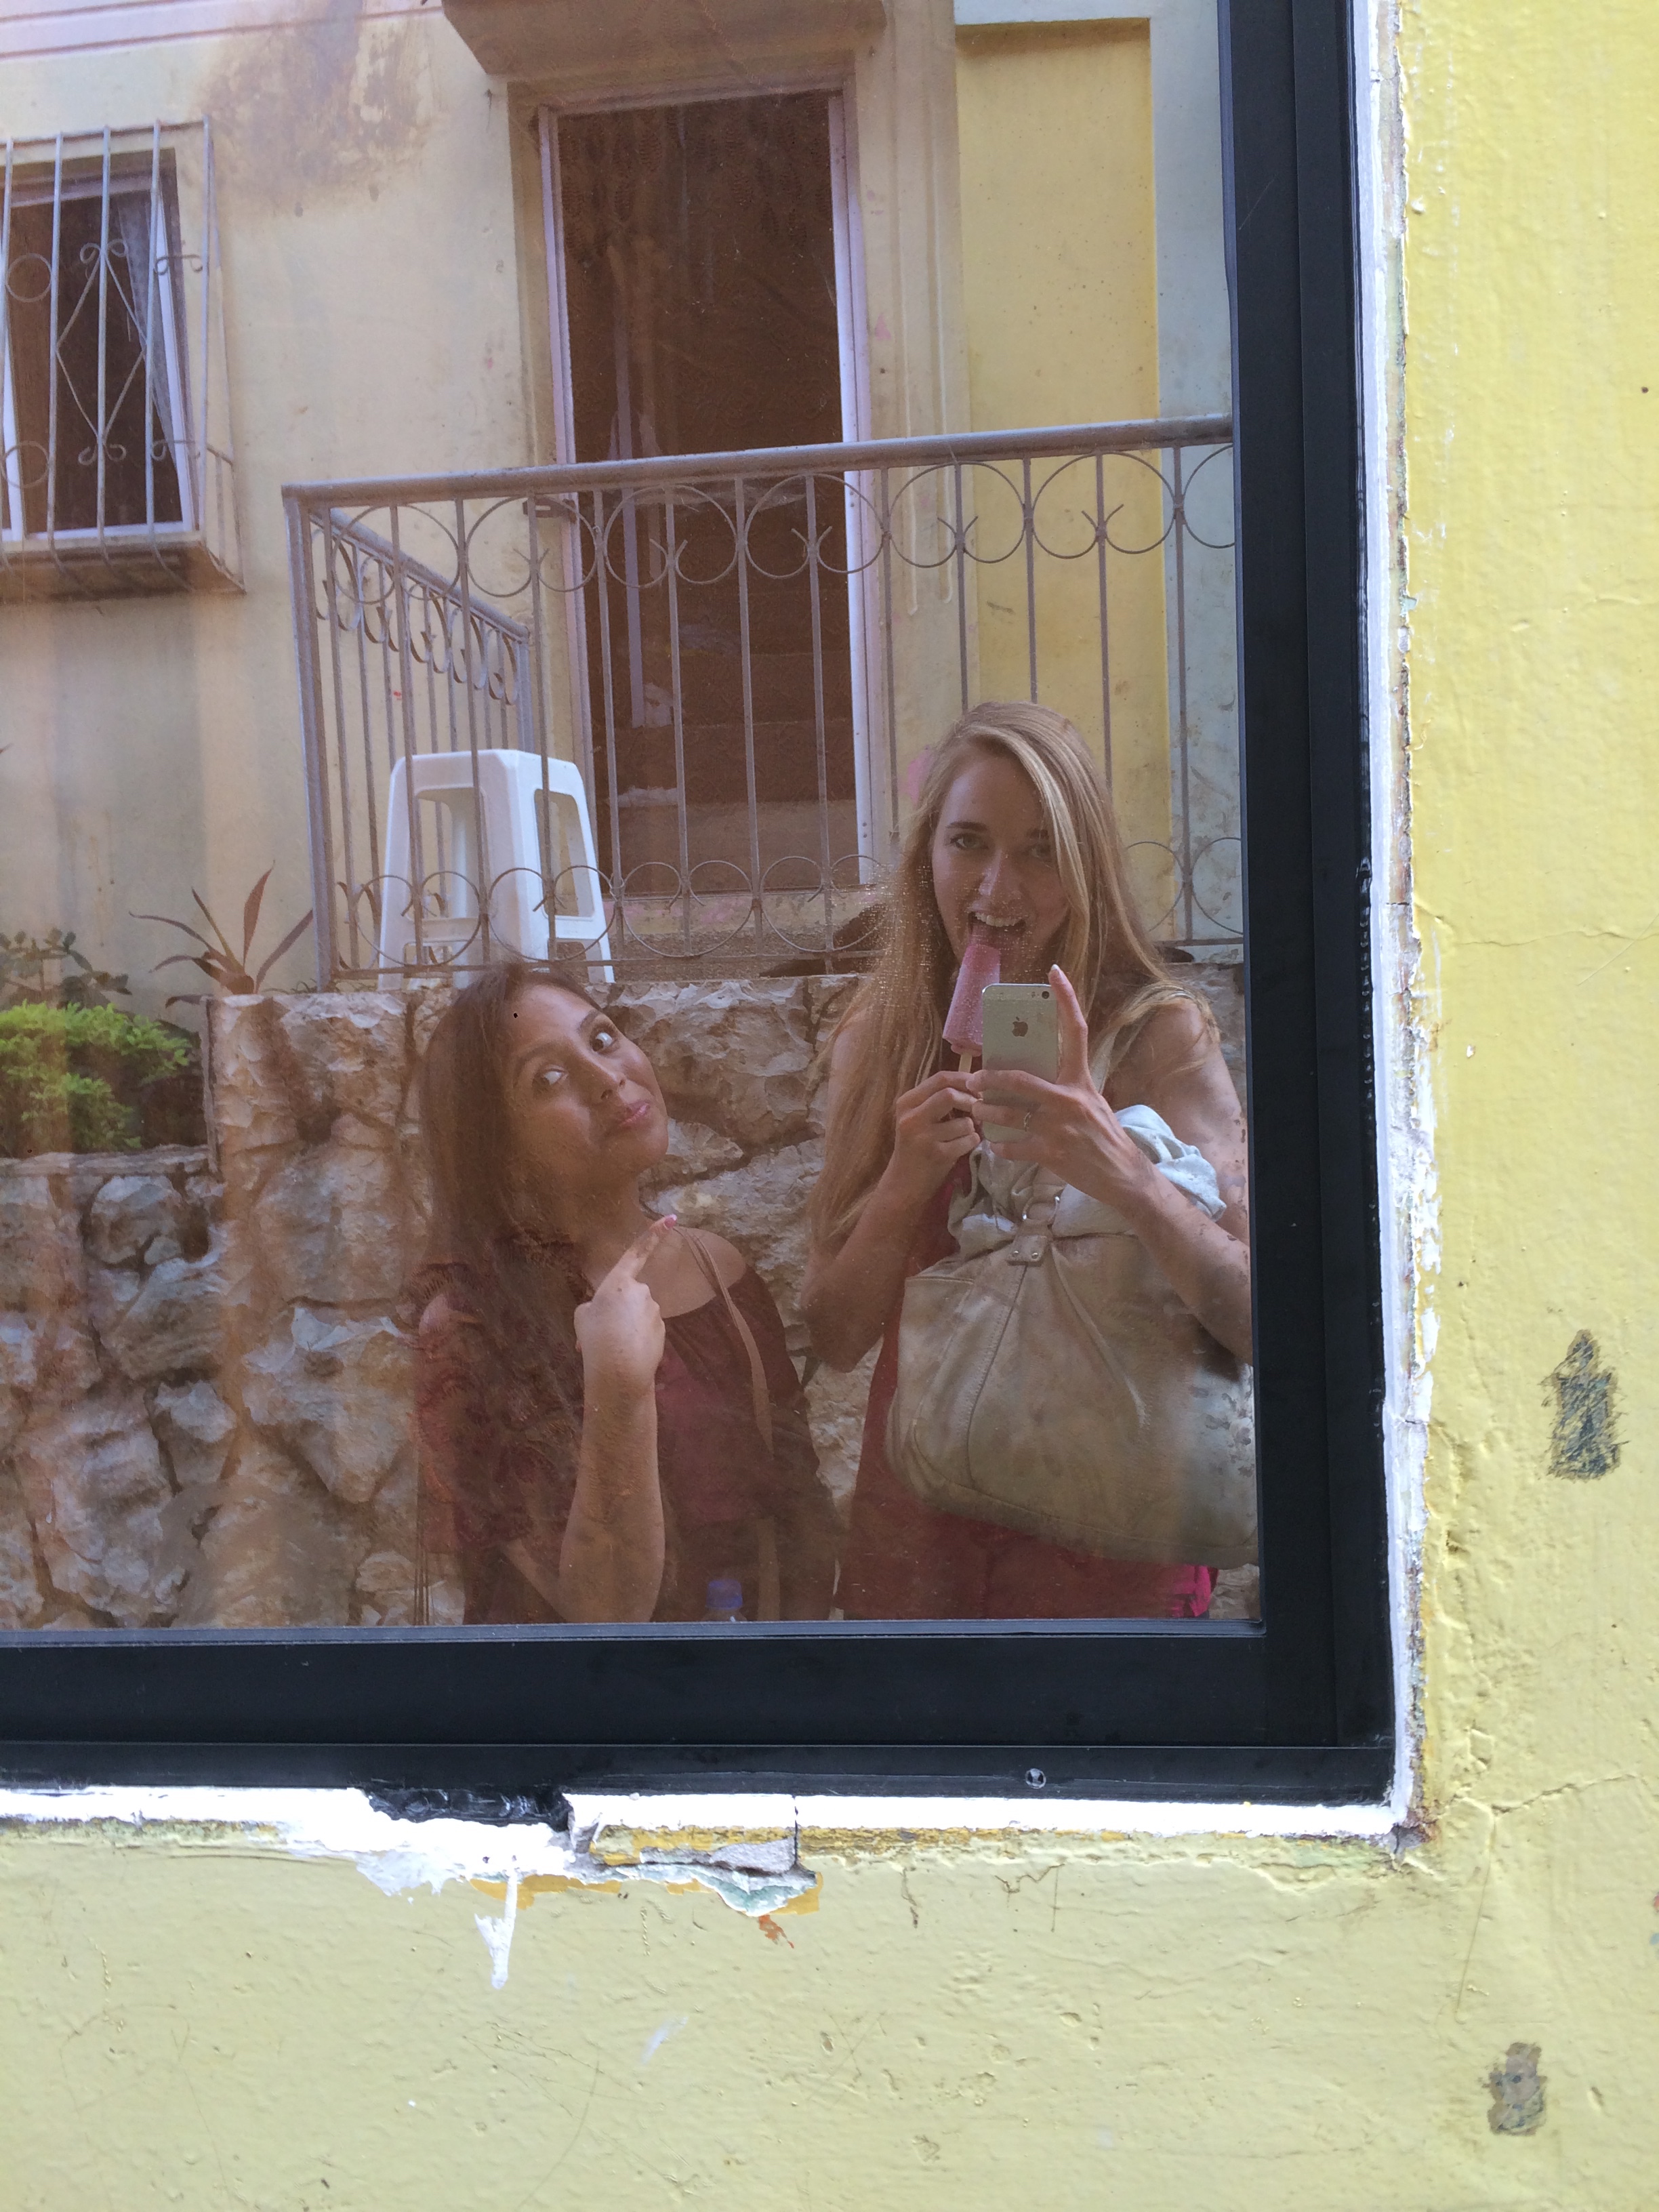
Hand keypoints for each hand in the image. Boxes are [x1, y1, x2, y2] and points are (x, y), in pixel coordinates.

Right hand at [574, 1216, 673, 1398]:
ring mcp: (654, 1312)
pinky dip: (635, 1342)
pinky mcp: (662, 1332)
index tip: (671, 1218)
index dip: (654, 1234)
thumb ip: (594, 1306)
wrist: (619, 1372)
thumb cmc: (595, 1339)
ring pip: (636, 1317)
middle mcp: (641, 1292)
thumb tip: (603, 1314)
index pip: (637, 1253)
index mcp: (619, 1283)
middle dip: (618, 1312)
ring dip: (624, 1329)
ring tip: (609, 1347)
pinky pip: (645, 1333)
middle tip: (600, 1332)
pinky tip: (624, 1356)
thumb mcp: (582, 1316)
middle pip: (629, 1297)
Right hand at [878, 1067, 980, 1210]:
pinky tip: (963, 1147)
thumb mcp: (918, 1118)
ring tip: (965, 1134)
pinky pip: (968, 1140)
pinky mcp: (937, 1155)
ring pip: (964, 1121)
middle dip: (970, 1101)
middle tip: (977, 1109)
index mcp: (907, 1103)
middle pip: (950, 1094)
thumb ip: (937, 1099)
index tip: (977, 1086)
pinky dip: (972, 1142)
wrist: (903, 1184)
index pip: (940, 1078)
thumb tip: (974, 1083)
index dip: (964, 1079)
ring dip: (972, 1127)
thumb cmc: (915, 1147)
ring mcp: (923, 1137)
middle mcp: (911, 1117)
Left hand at [967, 967, 1159, 1216]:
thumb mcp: (1092, 1103)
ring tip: (976, 1111)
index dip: (1066, 999)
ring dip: (986, 1112)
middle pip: (1019, 1078)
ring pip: (1008, 1113)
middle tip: (973, 1079)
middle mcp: (1070, 1098)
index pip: (1075, 1031)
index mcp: (1081, 1080)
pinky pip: (1013, 1146)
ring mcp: (1059, 1126)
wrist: (1123, 1175)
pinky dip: (999, 1146)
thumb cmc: (1105, 1136)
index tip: (1054, 973)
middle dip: (990, 1078)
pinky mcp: (1051, 1152)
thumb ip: (1067, 1087)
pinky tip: (994, 1146)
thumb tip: (1037, 1075)